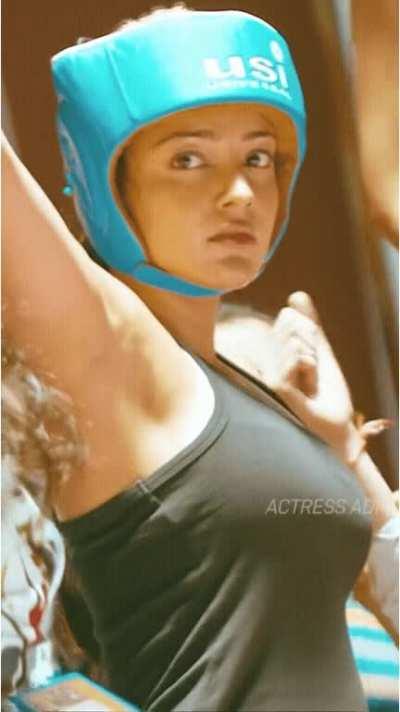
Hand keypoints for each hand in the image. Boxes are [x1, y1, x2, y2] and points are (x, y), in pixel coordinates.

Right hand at [264, 291, 359, 454]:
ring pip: (296, 342)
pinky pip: (293, 358)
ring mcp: (270, 371)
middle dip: (312, 344)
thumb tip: (297, 294)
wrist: (335, 422)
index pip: (289, 317)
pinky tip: (309, 385)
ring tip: (312, 381)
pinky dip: (309, 366)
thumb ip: (310, 324)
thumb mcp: (320, 350)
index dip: (310, 331)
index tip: (313, 355)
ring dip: (314, 361)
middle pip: (293, 325)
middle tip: (314, 370)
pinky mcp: (276, 385)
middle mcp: (268, 359)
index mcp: (276, 349)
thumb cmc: (326, 390)